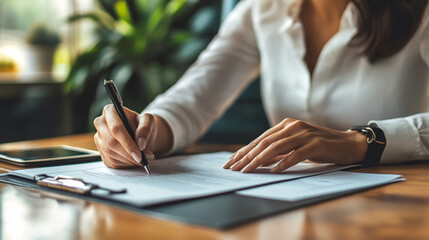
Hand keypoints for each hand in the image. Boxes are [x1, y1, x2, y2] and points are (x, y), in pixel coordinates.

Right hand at [93, 104, 171, 168]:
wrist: (139, 134)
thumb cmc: (142, 125)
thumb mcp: (148, 121)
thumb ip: (146, 129)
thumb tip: (141, 143)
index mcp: (110, 111)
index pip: (116, 128)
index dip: (127, 143)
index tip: (139, 153)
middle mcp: (101, 123)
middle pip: (111, 142)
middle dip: (128, 154)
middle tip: (143, 159)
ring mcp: (99, 138)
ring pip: (110, 153)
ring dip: (128, 160)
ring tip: (143, 159)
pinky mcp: (101, 151)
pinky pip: (111, 161)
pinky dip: (125, 164)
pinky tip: (134, 160)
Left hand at [223, 119, 367, 172]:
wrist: (348, 144)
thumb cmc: (318, 147)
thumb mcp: (295, 146)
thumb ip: (278, 150)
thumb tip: (255, 162)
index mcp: (285, 125)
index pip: (259, 140)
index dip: (243, 151)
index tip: (230, 163)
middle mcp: (292, 126)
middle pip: (264, 143)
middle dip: (246, 157)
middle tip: (233, 169)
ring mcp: (304, 134)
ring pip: (276, 147)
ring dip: (259, 160)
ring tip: (247, 171)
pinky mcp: (315, 143)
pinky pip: (296, 154)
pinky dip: (284, 163)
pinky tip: (273, 171)